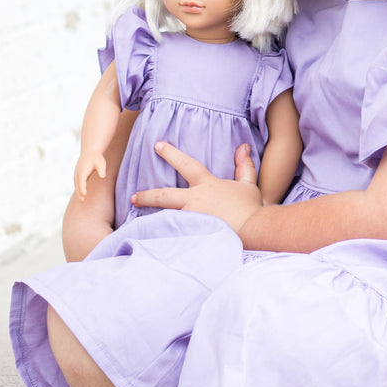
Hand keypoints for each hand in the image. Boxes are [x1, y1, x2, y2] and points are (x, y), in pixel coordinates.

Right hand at [74, 152, 107, 201]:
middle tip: (82, 201)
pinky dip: (78, 189)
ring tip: (82, 200)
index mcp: (83, 170)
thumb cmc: (97, 158)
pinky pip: (77, 183)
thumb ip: (101, 170)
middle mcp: (78, 172)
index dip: (82, 188)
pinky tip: (82, 194)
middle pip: (78, 184)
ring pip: (76, 184)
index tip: (84, 194)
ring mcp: (76, 173)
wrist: (90, 151)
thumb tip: (102, 177)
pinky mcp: (78, 174)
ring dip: (78, 192)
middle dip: (79, 193)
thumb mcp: (101, 163)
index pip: (82, 181)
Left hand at [132, 142, 263, 232]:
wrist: (253, 231)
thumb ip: (244, 165)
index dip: (171, 154)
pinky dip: (162, 236)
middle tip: (133, 196)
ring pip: (165, 217)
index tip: (157, 145)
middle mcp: (194, 200)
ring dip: (151, 219)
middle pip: (164, 194)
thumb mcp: (248, 184)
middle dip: (146, 195)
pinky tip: (151, 241)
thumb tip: (243, 146)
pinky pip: (172, 234)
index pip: (186, 164)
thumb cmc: (250, 209)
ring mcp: (190, 219)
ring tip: (138, 225)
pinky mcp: (190, 235)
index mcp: (207, 185)